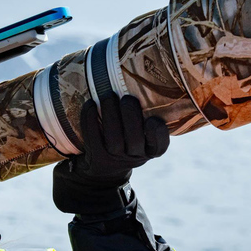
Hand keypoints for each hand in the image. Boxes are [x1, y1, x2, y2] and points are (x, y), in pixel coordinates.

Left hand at [53, 94, 168, 214]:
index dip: (158, 133)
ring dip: (110, 114)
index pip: (160, 145)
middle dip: (131, 116)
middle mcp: (135, 156)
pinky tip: (90, 104)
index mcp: (151, 150)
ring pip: (114, 138)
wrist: (103, 169)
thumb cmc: (127, 141)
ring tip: (108, 95)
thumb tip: (143, 81)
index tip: (153, 118)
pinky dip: (90, 120)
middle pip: (135, 138)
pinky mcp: (96, 156)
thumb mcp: (142, 136)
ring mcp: (114, 158)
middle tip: (127, 98)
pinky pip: (93, 138)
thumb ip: (146, 116)